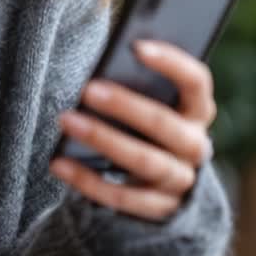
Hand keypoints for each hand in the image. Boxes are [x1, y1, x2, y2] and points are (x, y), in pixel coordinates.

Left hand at [51, 40, 215, 220]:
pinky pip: (123, 198)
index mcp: (197, 111)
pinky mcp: (159, 210)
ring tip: (66, 120)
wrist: (157, 186)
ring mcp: (180, 181)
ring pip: (145, 161)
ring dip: (103, 139)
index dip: (172, 63)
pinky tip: (59, 163)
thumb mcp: (147, 104)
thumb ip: (135, 84)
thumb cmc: (141, 127)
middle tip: (88, 89)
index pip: (196, 82)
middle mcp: (196, 146)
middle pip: (165, 124)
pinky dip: (88, 180)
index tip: (136, 45)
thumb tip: (104, 63)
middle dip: (125, 105)